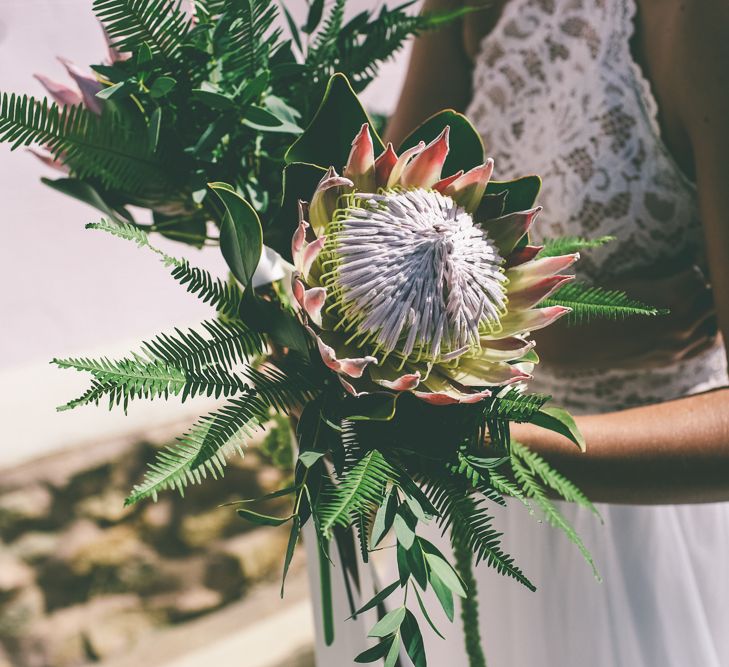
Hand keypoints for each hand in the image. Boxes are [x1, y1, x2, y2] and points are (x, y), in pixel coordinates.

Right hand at [533, 263, 719, 370]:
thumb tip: (691, 269)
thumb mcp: (633, 282)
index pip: (701, 275)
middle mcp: (681, 322)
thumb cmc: (600, 305)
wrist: (578, 340)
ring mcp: (678, 344)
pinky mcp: (673, 358)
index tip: (689, 262)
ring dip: (707, 307)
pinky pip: (706, 341)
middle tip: (691, 279)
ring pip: (715, 320)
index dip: (693, 267)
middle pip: (712, 296)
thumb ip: (666, 278)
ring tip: (694, 298)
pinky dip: (707, 328)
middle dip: (704, 286)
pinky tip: (697, 319)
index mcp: (672, 297)